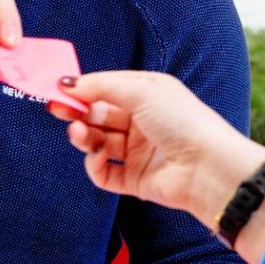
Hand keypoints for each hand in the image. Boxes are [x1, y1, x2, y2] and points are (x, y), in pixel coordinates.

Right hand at [49, 72, 264, 225]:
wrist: (207, 167)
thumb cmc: (182, 121)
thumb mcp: (142, 91)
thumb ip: (102, 86)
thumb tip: (67, 83)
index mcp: (148, 95)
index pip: (107, 89)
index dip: (83, 89)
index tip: (59, 89)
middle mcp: (142, 122)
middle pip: (99, 115)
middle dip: (78, 112)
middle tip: (57, 110)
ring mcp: (138, 152)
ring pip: (98, 142)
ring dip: (84, 137)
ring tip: (78, 134)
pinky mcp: (134, 180)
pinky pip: (104, 172)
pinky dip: (95, 164)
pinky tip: (98, 156)